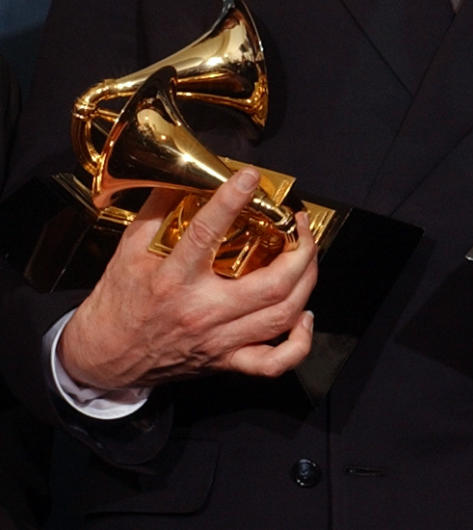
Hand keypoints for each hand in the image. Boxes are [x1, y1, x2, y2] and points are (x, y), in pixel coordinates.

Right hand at [59, 167, 317, 391]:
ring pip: (281, 317)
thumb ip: (160, 209)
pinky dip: (299, 341)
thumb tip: (190, 174)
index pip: (205, 234)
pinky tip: (303, 314)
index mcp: (172, 280)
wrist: (101, 356)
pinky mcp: (224, 362)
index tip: (251, 177)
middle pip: (272, 285)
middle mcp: (200, 312)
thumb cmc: (119, 298)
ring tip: (307, 254)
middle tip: (300, 224)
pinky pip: (273, 363)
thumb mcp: (129, 247)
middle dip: (301, 250)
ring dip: (306, 282)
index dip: (231, 200)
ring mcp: (217, 341)